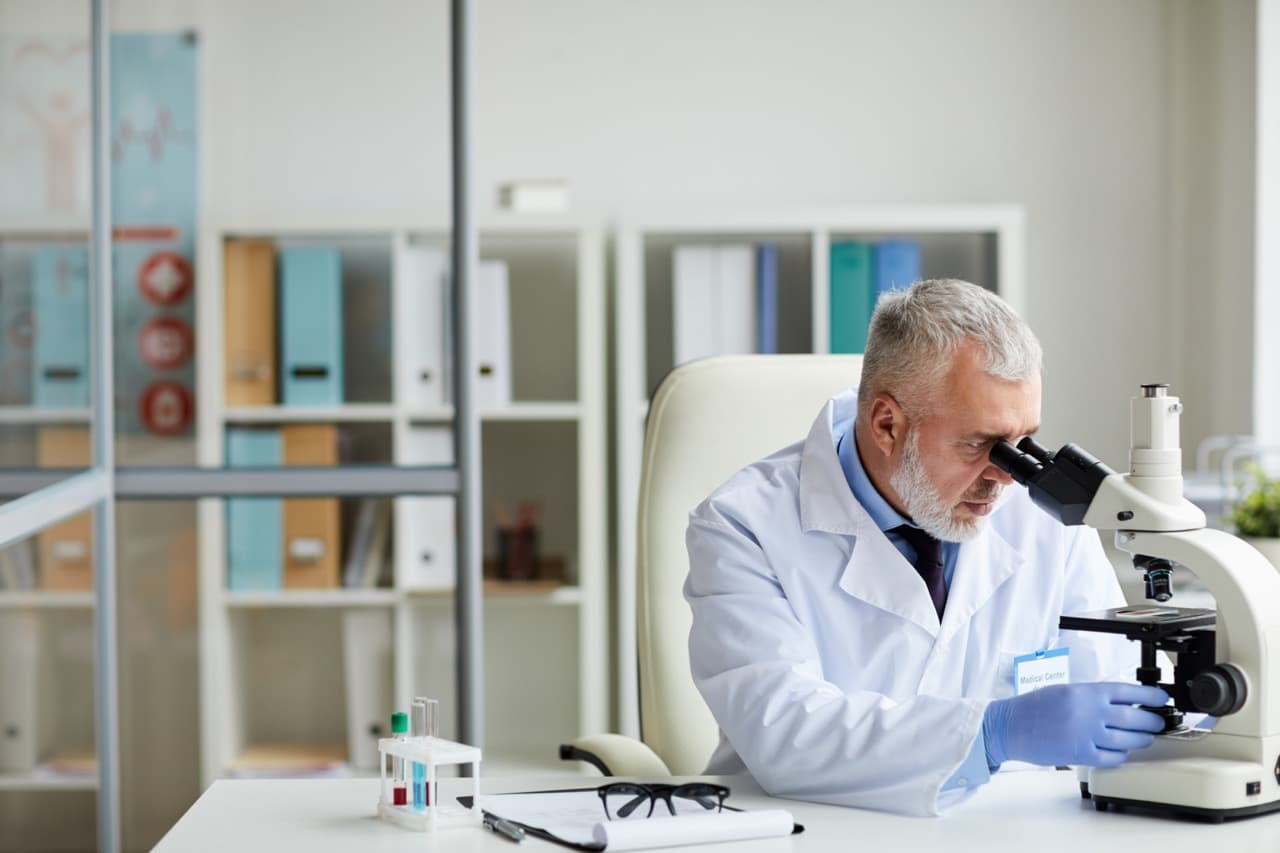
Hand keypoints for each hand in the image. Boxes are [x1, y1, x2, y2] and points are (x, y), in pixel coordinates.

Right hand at [983, 682, 1169, 767]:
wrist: (1010, 726)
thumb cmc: (1033, 707)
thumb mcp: (1065, 691)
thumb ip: (1092, 696)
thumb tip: (1121, 703)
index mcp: (1086, 692)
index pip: (1129, 692)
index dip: (1150, 695)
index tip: (1162, 698)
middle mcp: (1090, 712)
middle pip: (1135, 718)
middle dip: (1152, 722)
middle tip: (1157, 723)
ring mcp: (1087, 735)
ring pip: (1129, 740)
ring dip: (1140, 739)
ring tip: (1143, 738)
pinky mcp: (1082, 754)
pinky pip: (1113, 757)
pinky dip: (1121, 755)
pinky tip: (1121, 752)